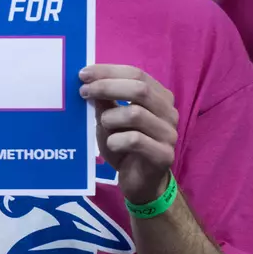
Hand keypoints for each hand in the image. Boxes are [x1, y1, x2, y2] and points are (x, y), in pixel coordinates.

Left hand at [80, 64, 179, 205]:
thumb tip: (89, 79)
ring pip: (135, 114)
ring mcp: (169, 134)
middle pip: (140, 90)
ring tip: (102, 125)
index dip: (109, 71)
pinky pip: (135, 140)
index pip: (137, 74)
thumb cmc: (125, 146)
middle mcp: (169, 112)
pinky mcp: (163, 155)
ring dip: (110, 117)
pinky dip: (116, 140)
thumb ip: (105, 100)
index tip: (83, 74)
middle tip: (84, 92)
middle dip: (107, 87)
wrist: (141, 182)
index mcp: (159, 97)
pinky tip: (111, 144)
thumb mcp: (111, 120)